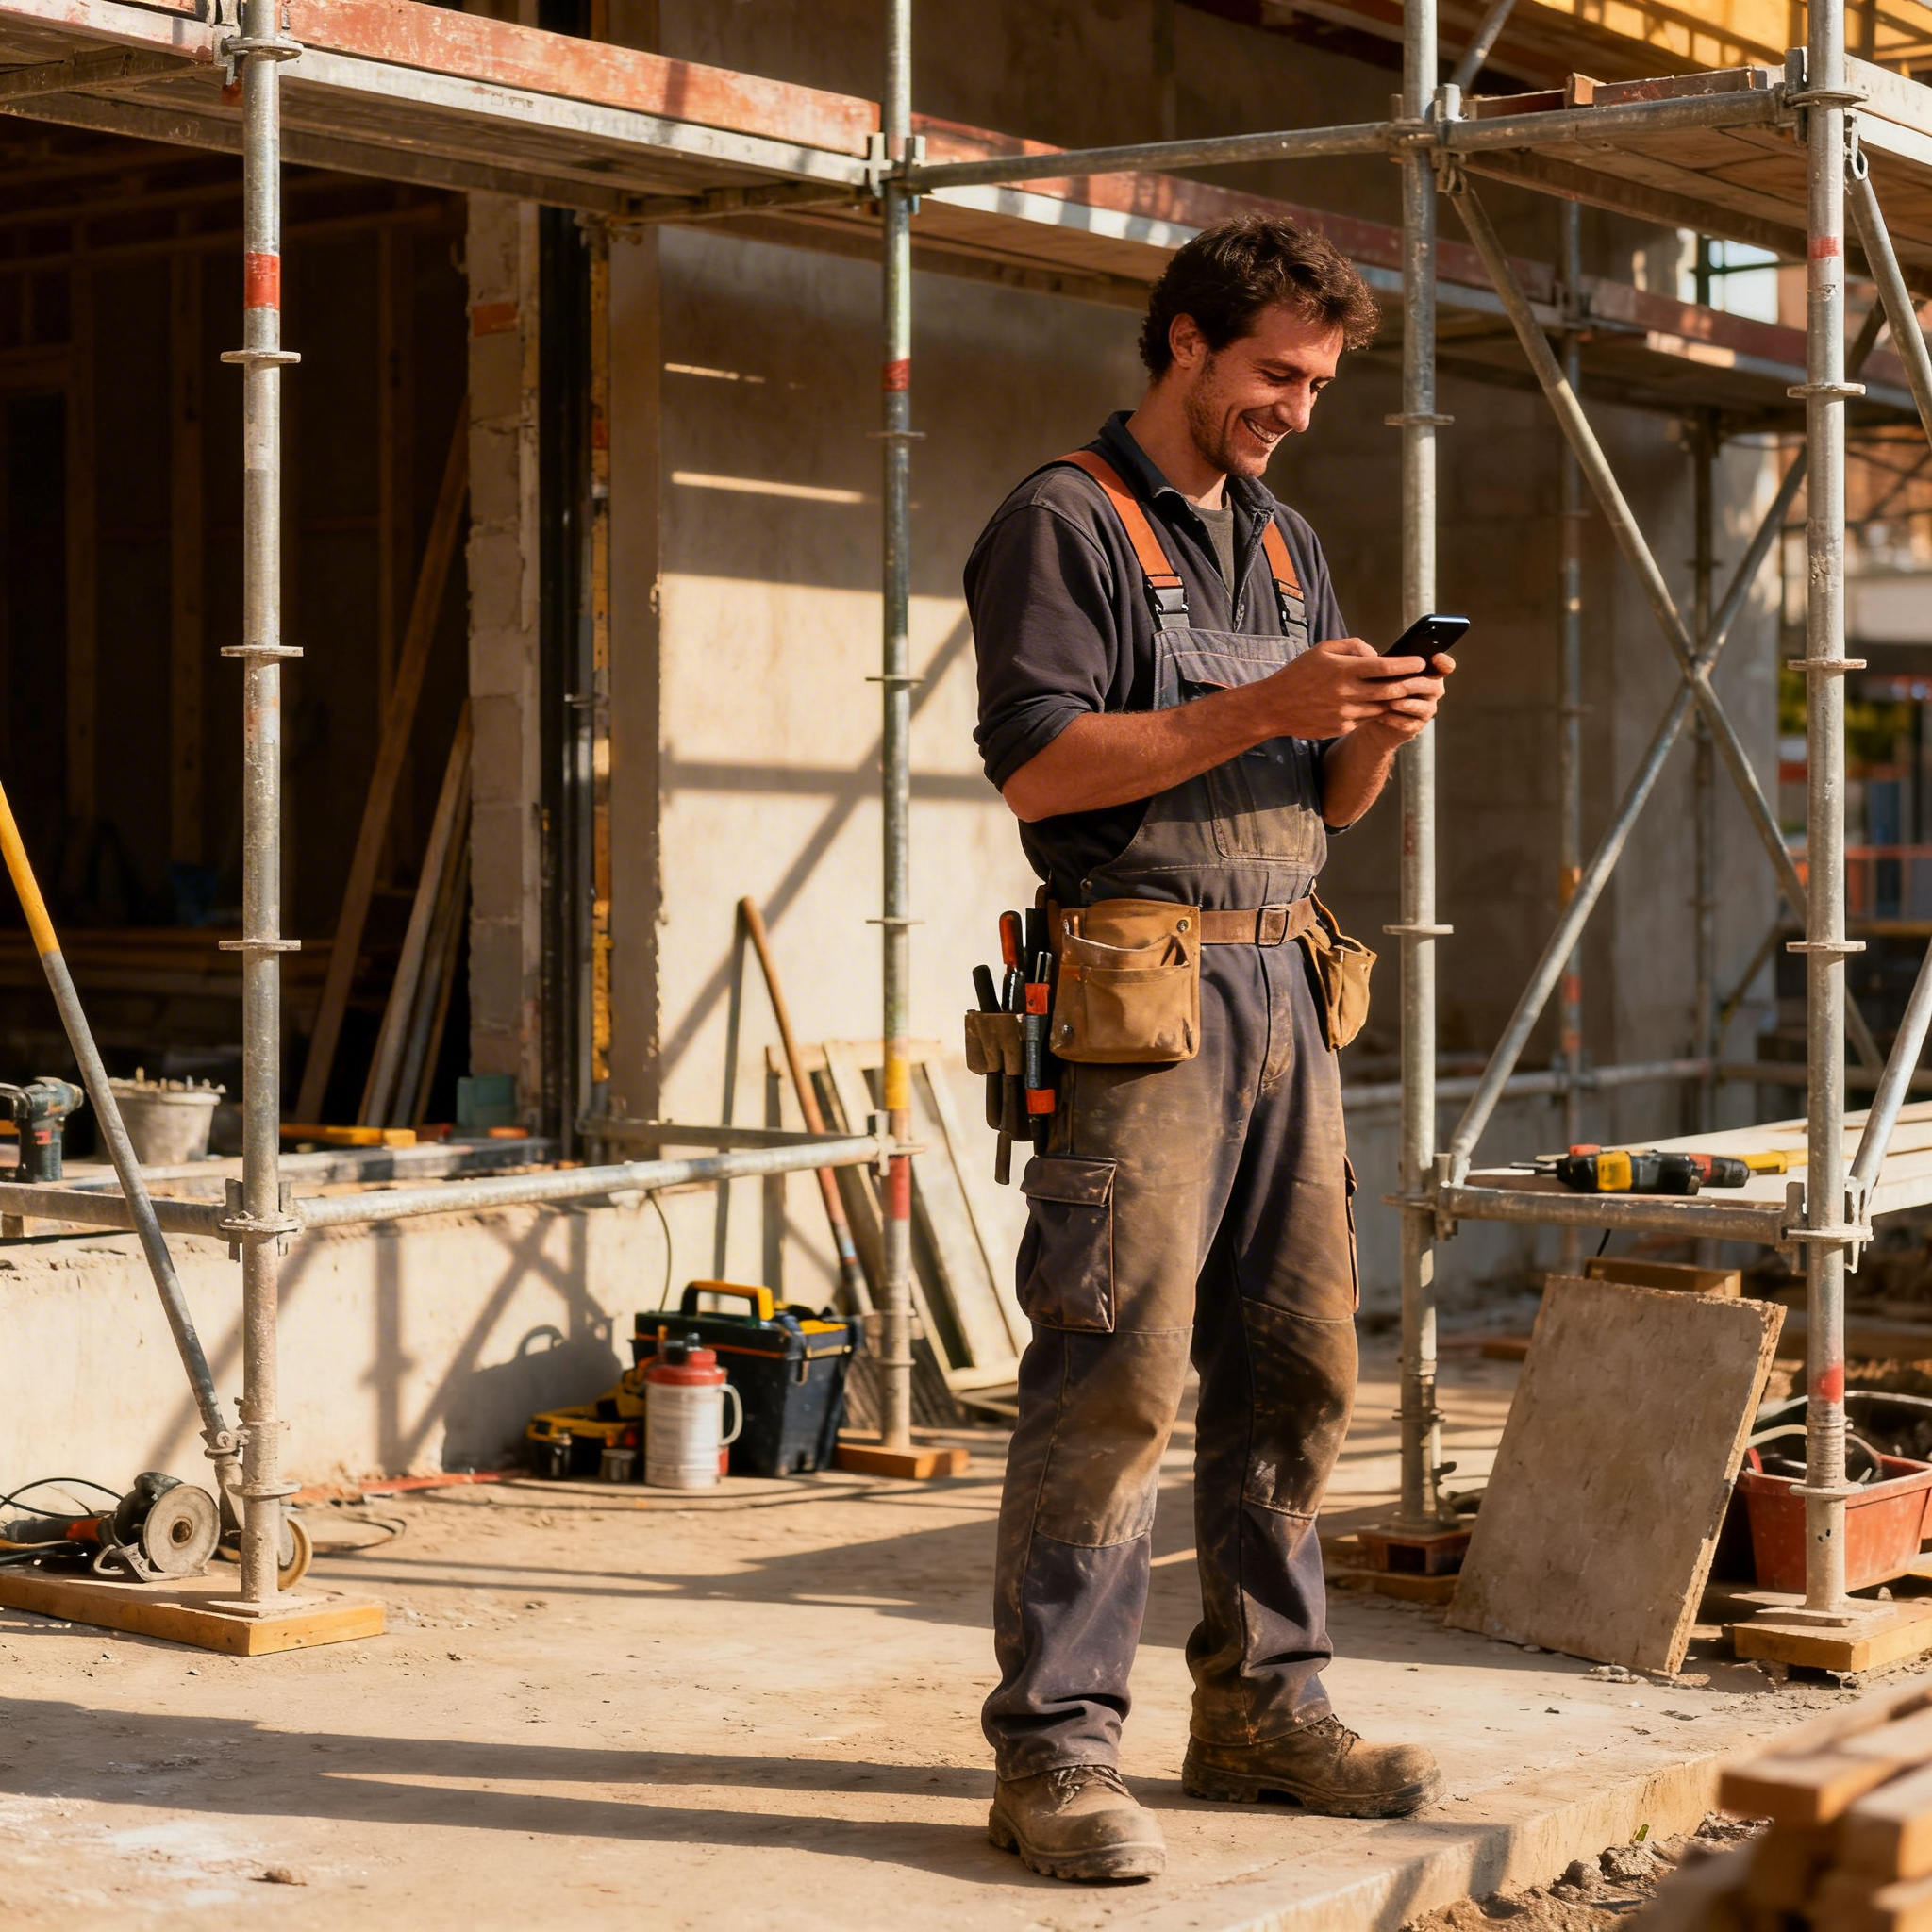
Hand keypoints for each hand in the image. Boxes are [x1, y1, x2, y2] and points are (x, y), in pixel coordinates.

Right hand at [1252, 637, 1447, 740]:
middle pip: (1391, 690)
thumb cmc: (1300, 673)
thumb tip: (1379, 654)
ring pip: (1382, 707)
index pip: (1386, 666)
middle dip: (1409, 684)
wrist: (1274, 706)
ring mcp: (1345, 713)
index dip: (1408, 664)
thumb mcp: (1323, 649)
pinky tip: (1376, 704)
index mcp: (1344, 670)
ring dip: (1394, 700)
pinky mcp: (1341, 727)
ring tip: (1401, 691)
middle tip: (1420, 679)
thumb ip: (1354, 646)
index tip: (1420, 661)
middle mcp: (1347, 693)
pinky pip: (1367, 719)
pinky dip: (1375, 711)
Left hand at [1350, 648, 1451, 745]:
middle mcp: (1433, 689)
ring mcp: (1426, 709)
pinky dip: (1394, 719)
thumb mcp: (1378, 669)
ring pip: (1422, 707)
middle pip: (1433, 686)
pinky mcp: (1415, 726)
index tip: (1435, 658)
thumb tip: (1368, 653)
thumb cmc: (1379, 685)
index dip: (1444, 662)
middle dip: (1412, 684)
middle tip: (1394, 684)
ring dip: (1403, 704)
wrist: (1372, 714)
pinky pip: (1408, 723)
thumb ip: (1377, 658)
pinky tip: (1380, 715)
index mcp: (1428, 671)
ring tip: (1387, 702)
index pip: (1445, 665)